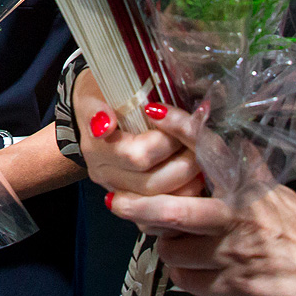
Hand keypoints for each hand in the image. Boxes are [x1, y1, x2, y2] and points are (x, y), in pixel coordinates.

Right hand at [75, 69, 205, 205]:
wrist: (93, 107)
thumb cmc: (105, 90)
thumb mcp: (102, 84)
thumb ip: (108, 100)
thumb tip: (126, 116)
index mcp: (97, 145)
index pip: (138, 155)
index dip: (168, 140)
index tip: (183, 122)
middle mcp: (104, 172)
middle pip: (153, 182)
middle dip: (185, 160)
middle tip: (201, 139)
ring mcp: (117, 189)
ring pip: (162, 200)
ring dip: (190, 179)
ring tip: (202, 156)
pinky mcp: (131, 201)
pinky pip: (161, 211)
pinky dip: (184, 195)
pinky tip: (197, 178)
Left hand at [104, 116, 295, 295]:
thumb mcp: (274, 193)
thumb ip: (246, 168)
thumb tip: (221, 136)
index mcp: (247, 186)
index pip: (209, 148)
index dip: (179, 127)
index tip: (151, 111)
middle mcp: (237, 214)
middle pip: (172, 208)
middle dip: (137, 206)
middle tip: (115, 202)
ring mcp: (233, 251)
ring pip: (172, 248)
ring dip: (168, 248)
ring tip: (180, 245)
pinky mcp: (234, 285)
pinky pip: (185, 279)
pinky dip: (184, 275)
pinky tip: (198, 270)